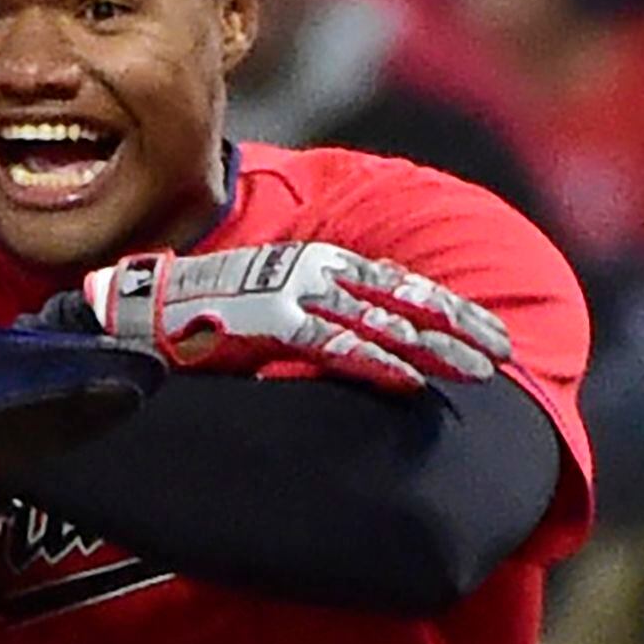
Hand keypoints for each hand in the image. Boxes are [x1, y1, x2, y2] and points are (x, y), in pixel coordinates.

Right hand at [78, 244, 512, 391]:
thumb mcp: (271, 302)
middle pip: (406, 299)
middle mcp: (315, 271)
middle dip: (458, 326)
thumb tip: (349, 345)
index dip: (450, 308)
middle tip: (502, 353)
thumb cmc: (204, 311)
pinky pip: (336, 344)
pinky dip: (376, 362)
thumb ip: (312, 315)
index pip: (402, 284)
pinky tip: (409, 381)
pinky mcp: (271, 323)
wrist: (141, 303)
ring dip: (434, 347)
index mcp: (319, 261)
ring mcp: (295, 295)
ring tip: (477, 370)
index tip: (490, 331)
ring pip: (383, 322)